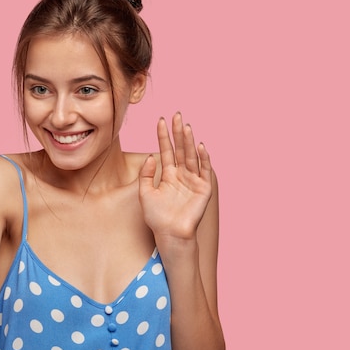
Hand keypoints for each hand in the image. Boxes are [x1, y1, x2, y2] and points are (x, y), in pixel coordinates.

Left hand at [139, 113, 212, 241]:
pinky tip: (199, 146)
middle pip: (180, 149)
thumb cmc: (156, 217)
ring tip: (185, 126)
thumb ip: (146, 175)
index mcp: (168, 175)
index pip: (166, 150)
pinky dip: (203, 158)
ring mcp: (193, 180)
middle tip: (176, 115)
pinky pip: (204, 170)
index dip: (163, 136)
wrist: (169, 234)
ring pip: (191, 156)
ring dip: (189, 141)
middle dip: (177, 133)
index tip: (160, 120)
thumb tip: (151, 156)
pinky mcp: (203, 188)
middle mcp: (181, 175)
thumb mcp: (145, 193)